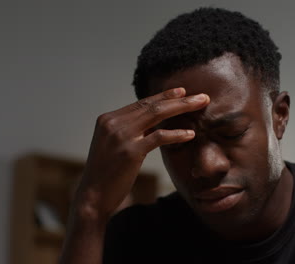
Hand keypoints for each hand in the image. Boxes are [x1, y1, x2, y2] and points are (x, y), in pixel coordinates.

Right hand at [73, 87, 208, 220]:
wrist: (93, 196)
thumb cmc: (107, 173)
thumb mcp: (115, 146)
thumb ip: (131, 131)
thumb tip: (154, 123)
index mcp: (108, 119)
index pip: (141, 103)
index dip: (164, 96)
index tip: (182, 91)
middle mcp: (113, 123)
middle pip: (152, 105)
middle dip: (179, 98)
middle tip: (201, 96)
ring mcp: (121, 136)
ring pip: (157, 114)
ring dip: (182, 107)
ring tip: (201, 105)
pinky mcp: (130, 151)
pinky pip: (159, 137)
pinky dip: (177, 133)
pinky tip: (191, 134)